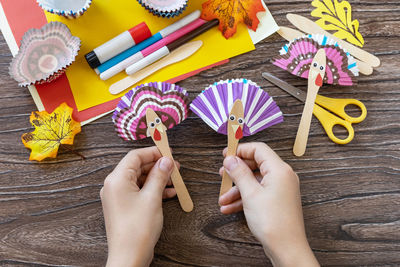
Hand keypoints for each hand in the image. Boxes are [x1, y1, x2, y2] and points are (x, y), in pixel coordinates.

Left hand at [100, 147, 175, 266]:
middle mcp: (114, 186)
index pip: (135, 156)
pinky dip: (153, 190)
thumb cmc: (136, 230)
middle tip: (174, 167)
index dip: (153, 153)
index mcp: (117, 179)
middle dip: (157, 166)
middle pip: (137, 167)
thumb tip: (166, 161)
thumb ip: (159, 176)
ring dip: (157, 178)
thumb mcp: (152, 198)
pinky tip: (168, 193)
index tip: (168, 152)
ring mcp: (118, 197)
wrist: (129, 257)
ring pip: (140, 179)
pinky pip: (139, 191)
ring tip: (174, 180)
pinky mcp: (124, 206)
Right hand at [219, 142, 318, 266]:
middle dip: (236, 172)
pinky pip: (258, 192)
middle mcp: (282, 176)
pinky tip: (229, 207)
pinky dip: (244, 198)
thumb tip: (231, 159)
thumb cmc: (273, 222)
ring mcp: (280, 189)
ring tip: (222, 199)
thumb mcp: (250, 194)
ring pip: (255, 181)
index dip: (241, 150)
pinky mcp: (277, 200)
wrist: (286, 248)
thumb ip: (239, 173)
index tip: (226, 155)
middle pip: (255, 165)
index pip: (259, 149)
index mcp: (279, 170)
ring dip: (237, 189)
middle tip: (222, 174)